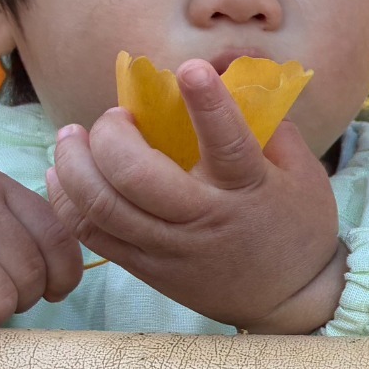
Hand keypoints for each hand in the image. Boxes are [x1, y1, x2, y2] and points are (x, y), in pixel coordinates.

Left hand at [47, 60, 344, 333]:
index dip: (209, 105)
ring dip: (75, 162)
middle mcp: (205, 220)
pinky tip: (64, 171)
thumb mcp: (304, 173)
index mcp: (250, 190)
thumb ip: (269, 126)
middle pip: (138, 177)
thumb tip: (227, 77)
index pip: (229, 145)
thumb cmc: (297, 228)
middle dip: (113, 135)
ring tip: (73, 136)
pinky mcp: (146, 269)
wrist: (288, 301)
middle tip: (116, 118)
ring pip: (102, 206)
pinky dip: (67, 199)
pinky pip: (90, 234)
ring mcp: (170, 248)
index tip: (190, 68)